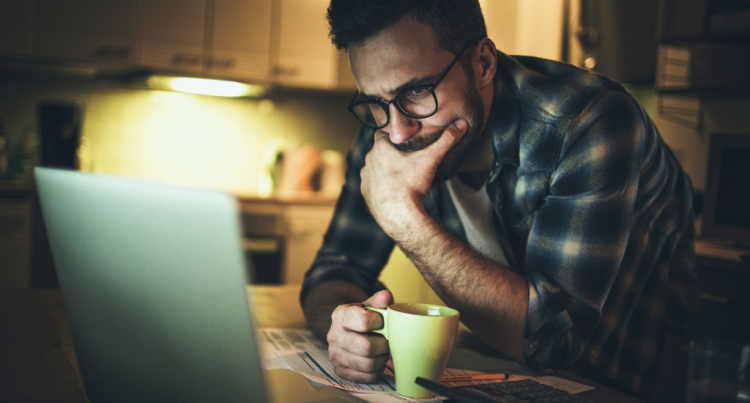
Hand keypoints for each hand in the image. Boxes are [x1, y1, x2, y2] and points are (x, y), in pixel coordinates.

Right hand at [327, 290, 393, 382]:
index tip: (382, 322)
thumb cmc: (363, 318)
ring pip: (368, 365)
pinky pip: (367, 377)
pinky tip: (376, 360)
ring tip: (382, 350)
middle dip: (383, 344)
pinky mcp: (341, 371)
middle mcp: (334, 336)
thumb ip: (379, 301)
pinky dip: (377, 370)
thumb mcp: (369, 305)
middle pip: (367, 347)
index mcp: (340, 315)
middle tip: (386, 339)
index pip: (364, 322)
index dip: (380, 322)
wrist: (347, 331)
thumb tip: (386, 296)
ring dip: (381, 358)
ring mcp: (335, 356)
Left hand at [360, 120, 466, 236]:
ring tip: (401, 174)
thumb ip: (446, 140)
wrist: (399, 216)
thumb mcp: (431, 159)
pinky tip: (392, 189)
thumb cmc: (412, 185)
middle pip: (379, 151)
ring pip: (374, 167)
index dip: (394, 135)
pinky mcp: (365, 193)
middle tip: (407, 157)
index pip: (383, 133)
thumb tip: (461, 124)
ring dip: (384, 169)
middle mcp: (368, 161)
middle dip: (391, 152)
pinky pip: (372, 184)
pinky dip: (381, 185)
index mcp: (380, 148)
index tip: (405, 140)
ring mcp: (365, 178)